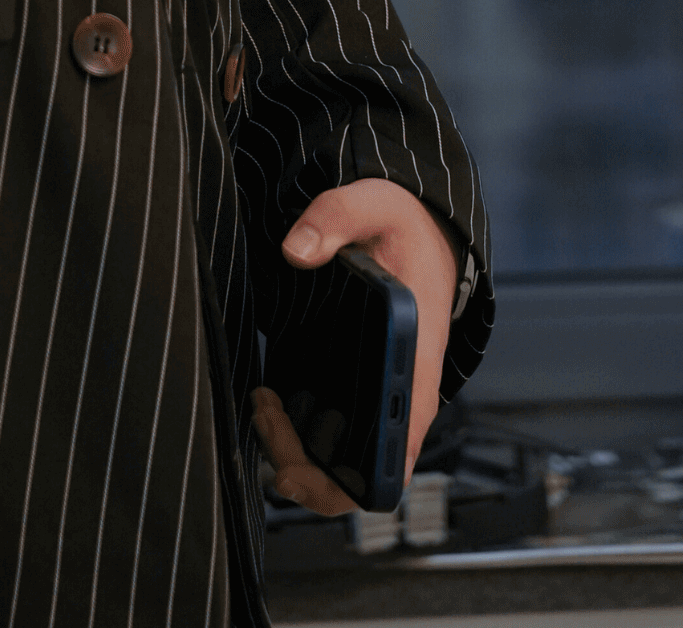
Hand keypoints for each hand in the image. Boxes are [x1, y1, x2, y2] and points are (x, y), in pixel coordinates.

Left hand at [249, 178, 460, 513]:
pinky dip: (294, 429)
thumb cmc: (402, 228)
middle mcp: (399, 389)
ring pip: (339, 457)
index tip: (304, 465)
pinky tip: (269, 395)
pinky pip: (327, 432)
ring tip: (263, 403)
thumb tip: (296, 251)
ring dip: (294, 448)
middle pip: (362, 470)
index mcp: (416, 357)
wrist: (418, 229)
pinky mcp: (352, 385)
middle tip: (267, 419)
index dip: (359, 477)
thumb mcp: (375, 205)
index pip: (400, 446)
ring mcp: (375, 392)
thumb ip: (335, 217)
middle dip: (308, 468)